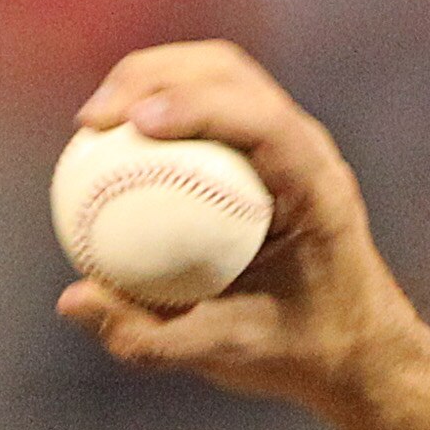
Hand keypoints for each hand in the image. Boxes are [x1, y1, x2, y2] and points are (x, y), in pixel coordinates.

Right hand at [55, 41, 421, 415]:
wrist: (357, 347)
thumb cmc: (302, 353)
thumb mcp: (230, 357)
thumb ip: (153, 336)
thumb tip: (72, 300)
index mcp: (318, 190)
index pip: (261, 122)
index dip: (195, 106)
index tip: (132, 124)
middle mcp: (309, 150)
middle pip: (227, 73)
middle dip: (151, 76)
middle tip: (92, 121)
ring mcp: (290, 139)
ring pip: (215, 74)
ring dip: (149, 79)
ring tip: (94, 122)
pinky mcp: (268, 144)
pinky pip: (208, 106)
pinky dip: (160, 106)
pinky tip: (113, 142)